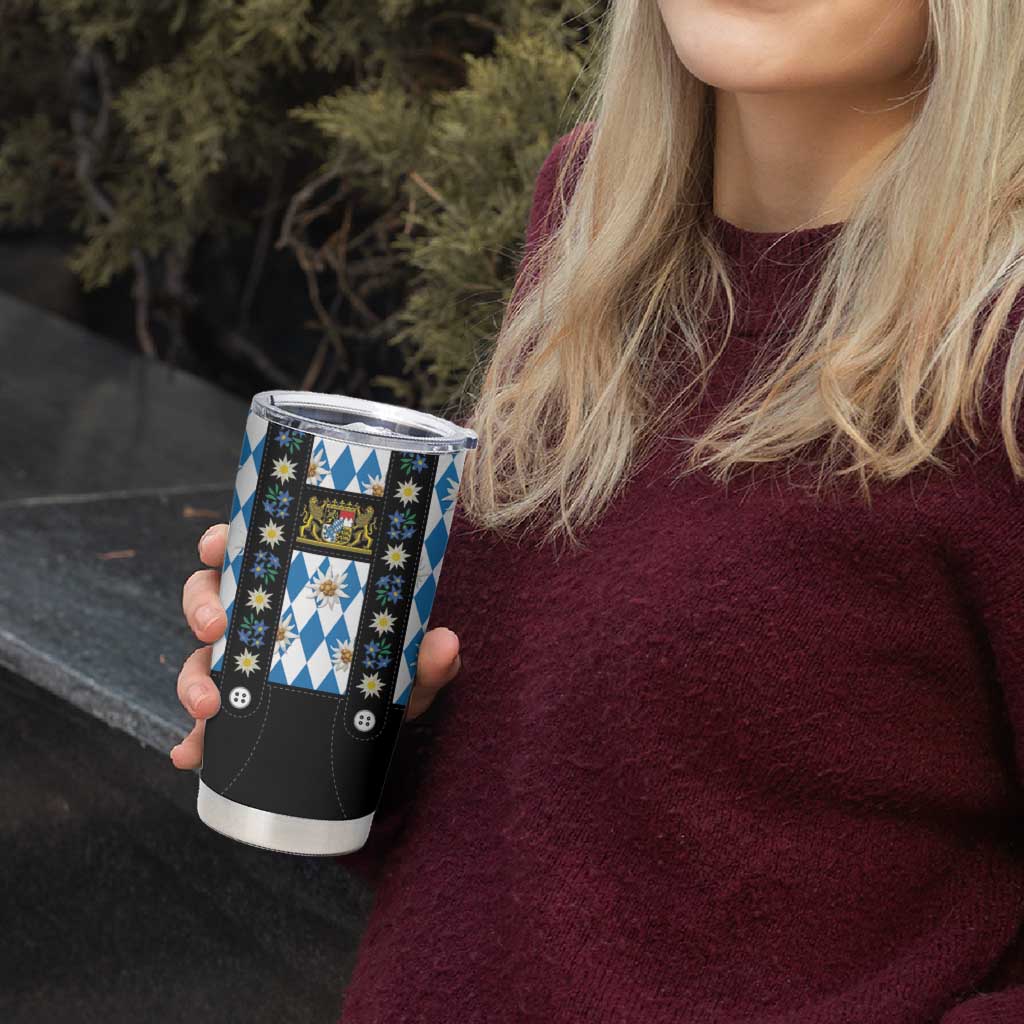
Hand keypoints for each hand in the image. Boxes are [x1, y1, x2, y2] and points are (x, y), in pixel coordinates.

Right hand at [170, 523, 461, 768]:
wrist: (378, 724)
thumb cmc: (385, 673)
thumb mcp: (405, 665)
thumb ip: (425, 657)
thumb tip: (446, 644)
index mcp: (290, 588)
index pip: (247, 553)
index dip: (221, 543)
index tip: (215, 546)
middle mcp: (259, 621)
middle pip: (207, 599)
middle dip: (201, 609)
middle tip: (216, 629)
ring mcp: (243, 666)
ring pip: (198, 659)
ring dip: (192, 679)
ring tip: (208, 706)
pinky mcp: (239, 714)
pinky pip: (205, 724)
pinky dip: (193, 740)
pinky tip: (191, 755)